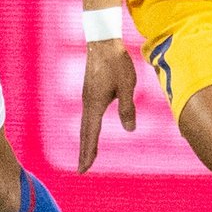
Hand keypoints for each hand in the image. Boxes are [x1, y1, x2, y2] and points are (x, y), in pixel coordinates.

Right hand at [78, 39, 139, 172]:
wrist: (102, 41)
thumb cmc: (116, 62)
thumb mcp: (127, 85)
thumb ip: (127, 108)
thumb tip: (129, 130)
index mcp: (95, 104)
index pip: (91, 134)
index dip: (88, 152)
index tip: (84, 168)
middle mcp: (88, 103)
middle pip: (85, 133)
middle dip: (84, 152)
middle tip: (82, 170)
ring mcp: (87, 97)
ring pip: (85, 125)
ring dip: (86, 141)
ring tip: (87, 155)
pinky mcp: (89, 91)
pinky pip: (88, 116)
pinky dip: (88, 129)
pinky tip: (91, 131)